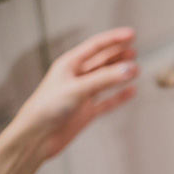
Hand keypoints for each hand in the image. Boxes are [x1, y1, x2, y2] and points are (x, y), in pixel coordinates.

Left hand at [15, 27, 138, 158]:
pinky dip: (120, 96)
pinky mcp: (87, 112)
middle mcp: (76, 78)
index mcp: (68, 65)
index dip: (114, 39)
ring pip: (106, 80)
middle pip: (102, 61)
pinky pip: (108, 101)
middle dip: (118, 54)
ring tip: (136, 68)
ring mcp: (83, 95)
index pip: (95, 46)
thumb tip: (130, 68)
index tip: (131, 35)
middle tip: (135, 49)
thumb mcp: (78, 89)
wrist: (36, 138)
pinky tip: (131, 91)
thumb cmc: (46, 109)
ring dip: (121, 74)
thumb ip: (105, 79)